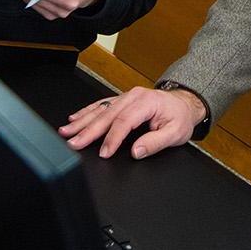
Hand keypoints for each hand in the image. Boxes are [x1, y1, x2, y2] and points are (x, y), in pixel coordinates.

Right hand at [59, 86, 204, 158]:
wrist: (183, 103)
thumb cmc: (179, 118)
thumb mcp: (176, 133)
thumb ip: (155, 143)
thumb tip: (136, 151)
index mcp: (147, 102)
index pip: (125, 121)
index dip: (112, 138)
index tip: (104, 152)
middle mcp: (133, 97)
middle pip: (107, 115)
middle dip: (88, 130)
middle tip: (74, 142)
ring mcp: (126, 97)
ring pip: (100, 109)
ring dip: (82, 121)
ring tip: (67, 131)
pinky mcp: (121, 99)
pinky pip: (101, 105)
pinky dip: (86, 112)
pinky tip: (75, 118)